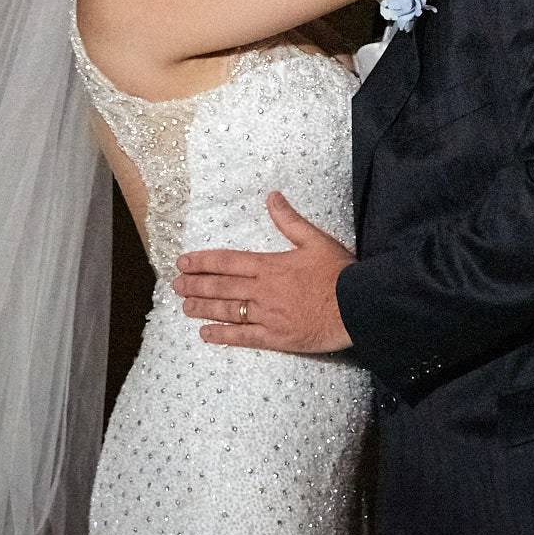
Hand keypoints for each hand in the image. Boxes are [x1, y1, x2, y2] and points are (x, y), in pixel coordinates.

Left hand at [173, 192, 352, 352]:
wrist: (358, 306)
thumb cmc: (340, 273)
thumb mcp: (316, 240)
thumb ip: (290, 220)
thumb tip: (272, 197)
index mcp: (270, 265)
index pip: (228, 261)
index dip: (203, 261)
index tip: (183, 262)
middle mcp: (263, 290)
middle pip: (221, 287)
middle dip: (196, 285)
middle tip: (175, 285)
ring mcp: (267, 315)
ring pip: (227, 311)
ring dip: (203, 308)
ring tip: (184, 306)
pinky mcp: (276, 338)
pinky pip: (243, 337)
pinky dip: (222, 335)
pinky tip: (206, 334)